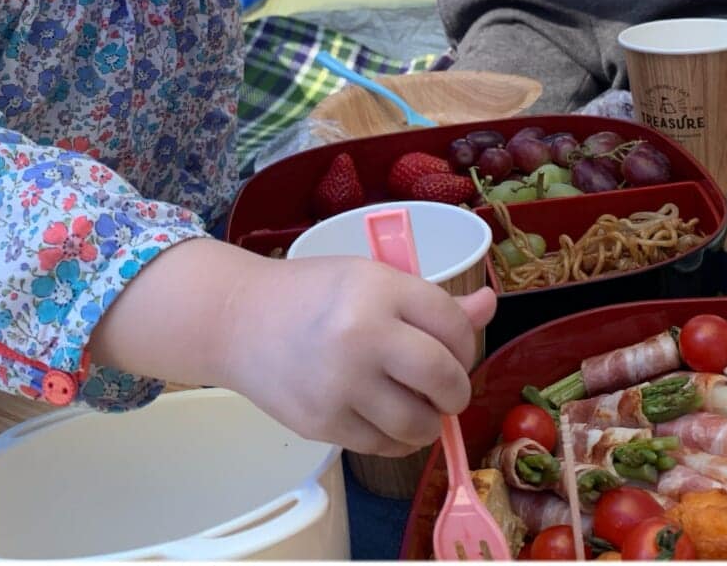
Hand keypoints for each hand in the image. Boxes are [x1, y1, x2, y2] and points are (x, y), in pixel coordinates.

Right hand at [219, 255, 497, 454]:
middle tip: (441, 388)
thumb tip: (490, 306)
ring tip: (409, 404)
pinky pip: (385, 447)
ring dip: (425, 421)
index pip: (454, 326)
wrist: (236, 319)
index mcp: (377, 288)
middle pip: (446, 380)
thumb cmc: (309, 295)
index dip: (465, 343)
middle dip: (454, 391)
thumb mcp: (369, 279)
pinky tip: (378, 414)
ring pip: (420, 425)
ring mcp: (341, 384)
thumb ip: (430, 302)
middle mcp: (362, 334)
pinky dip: (393, 437)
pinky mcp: (324, 422)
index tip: (452, 350)